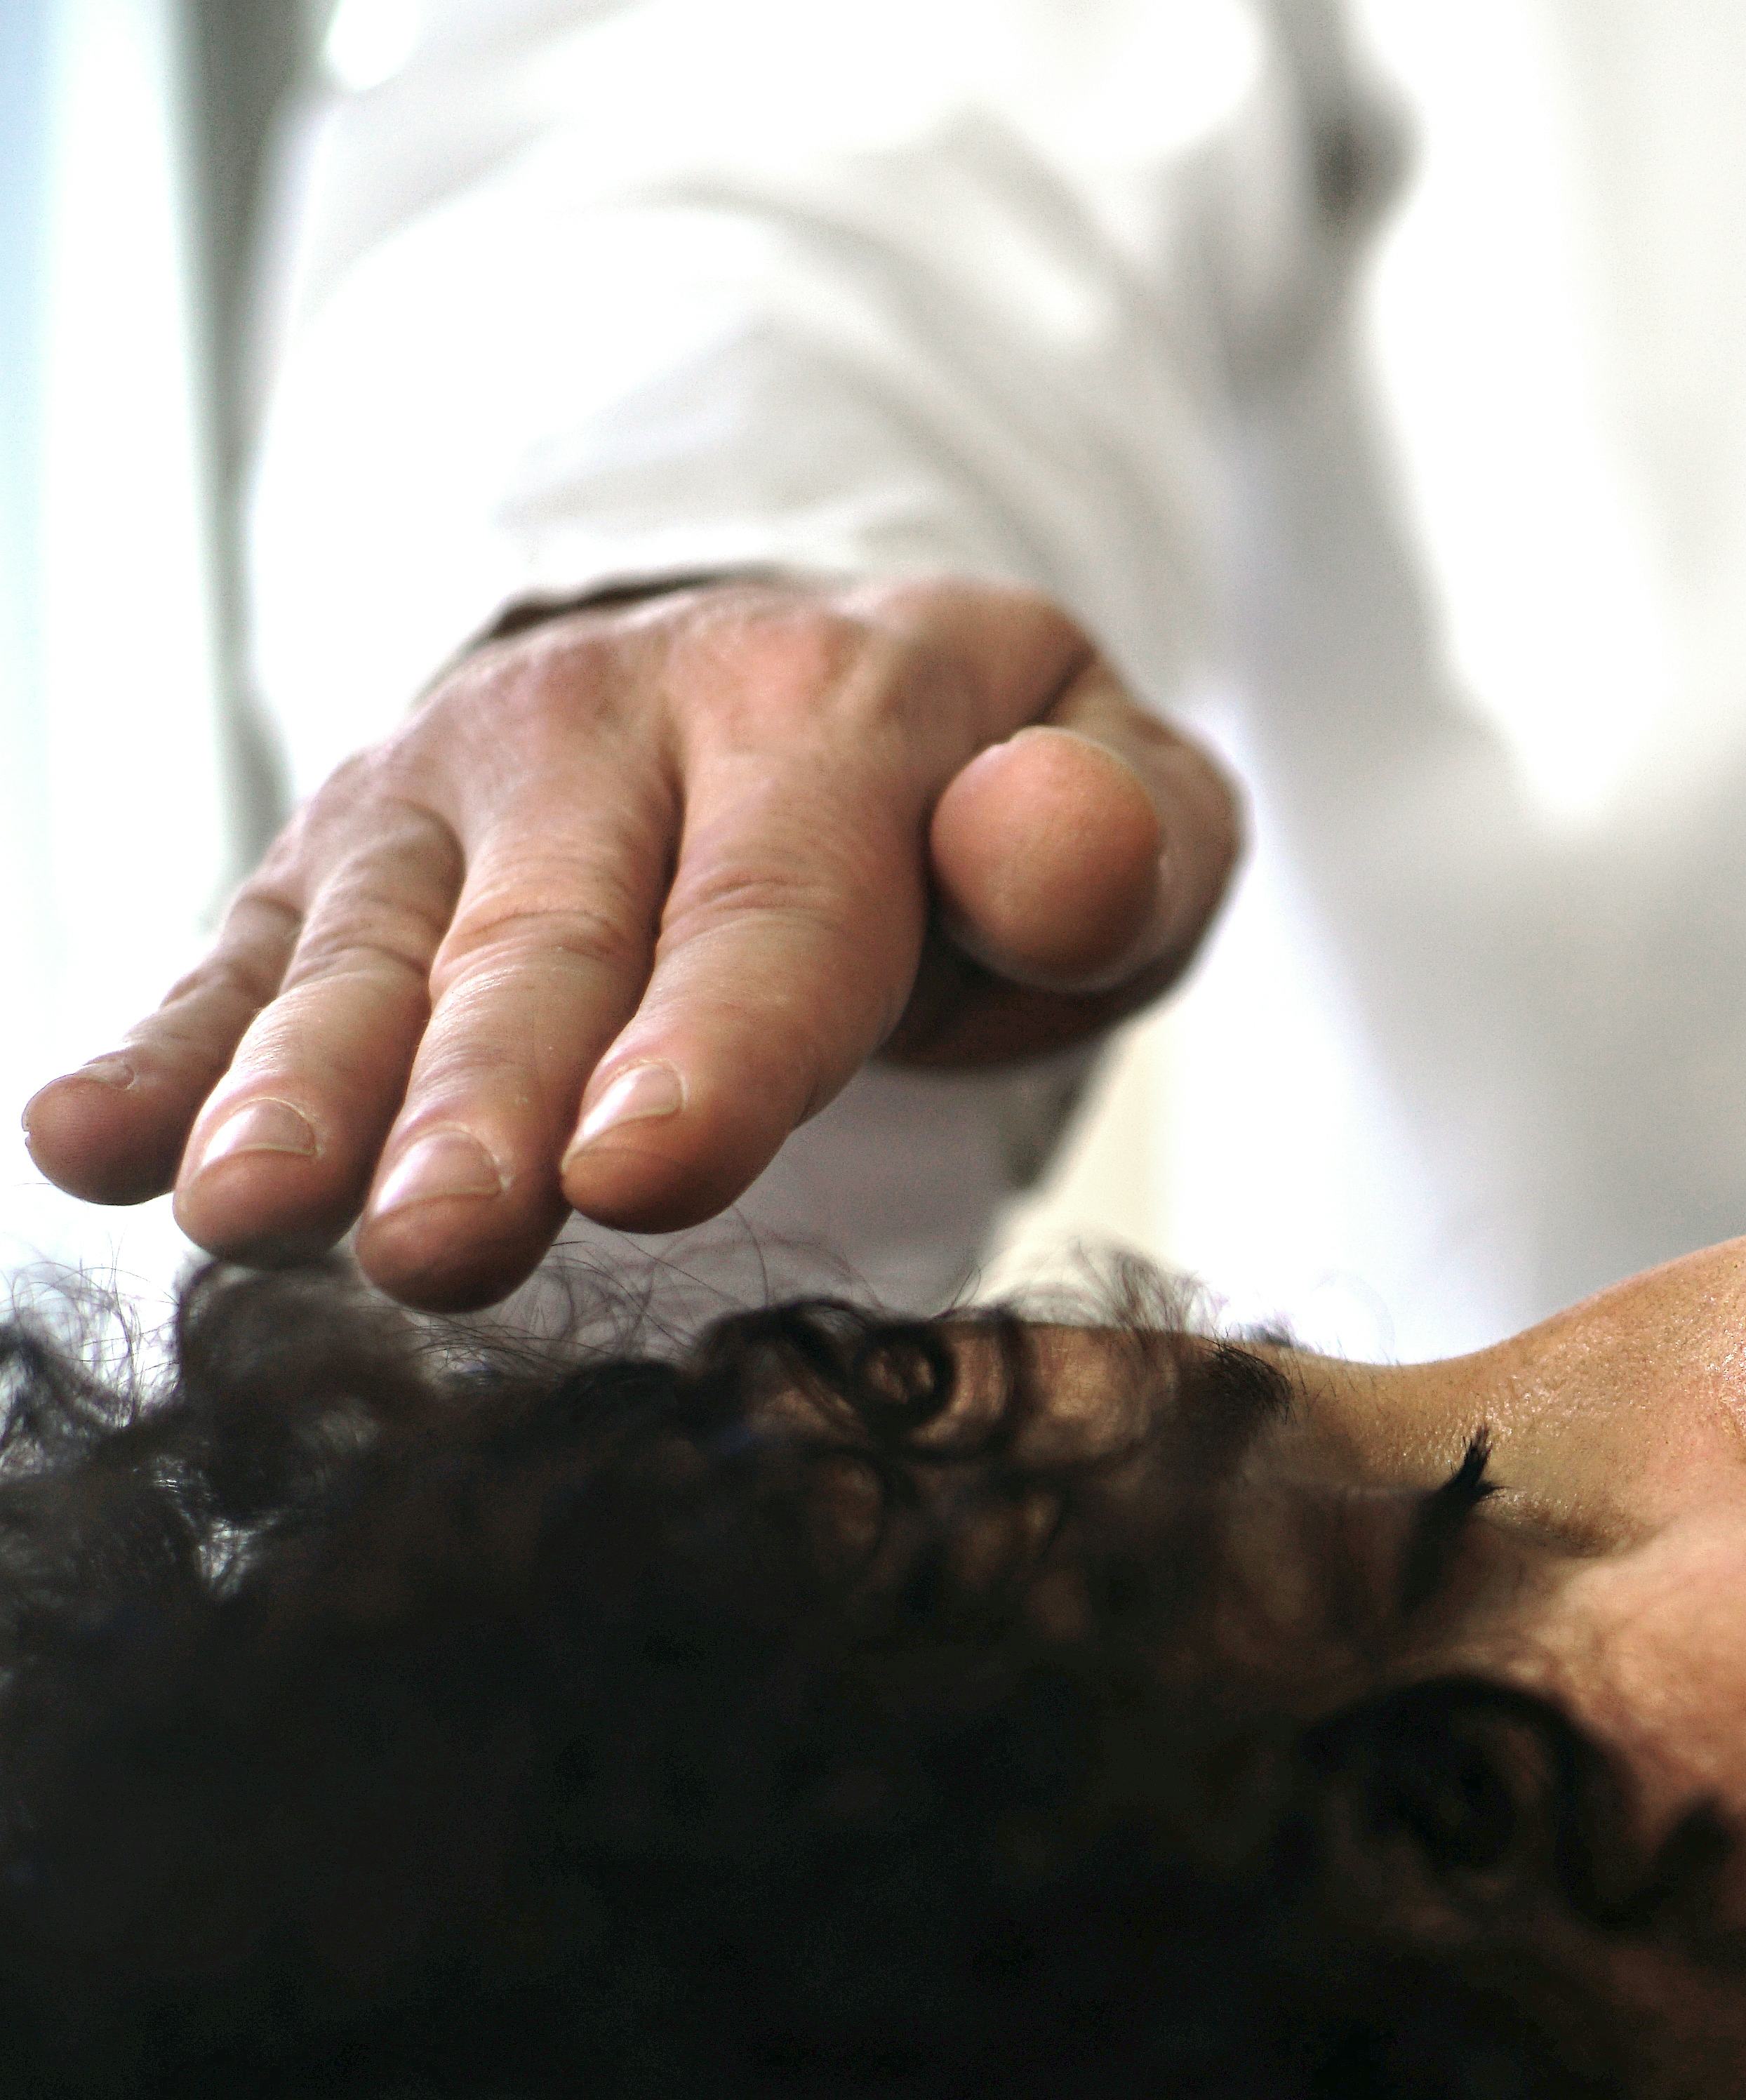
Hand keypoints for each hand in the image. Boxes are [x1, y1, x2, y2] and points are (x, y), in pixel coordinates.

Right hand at [19, 575, 1239, 1309]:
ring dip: (306, 1094)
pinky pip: (255, 951)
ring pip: (379, 956)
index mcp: (839, 702)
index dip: (714, 1044)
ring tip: (246, 1216)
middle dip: (486, 1106)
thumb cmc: (1004, 806)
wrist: (832, 688)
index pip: (778, 903)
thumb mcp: (1125, 794)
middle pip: (553, 947)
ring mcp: (459, 781)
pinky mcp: (353, 854)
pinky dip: (166, 1048)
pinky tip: (90, 1143)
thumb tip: (1050, 848)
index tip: (641, 1171)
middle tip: (440, 1248)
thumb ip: (1121, 835)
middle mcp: (619, 717)